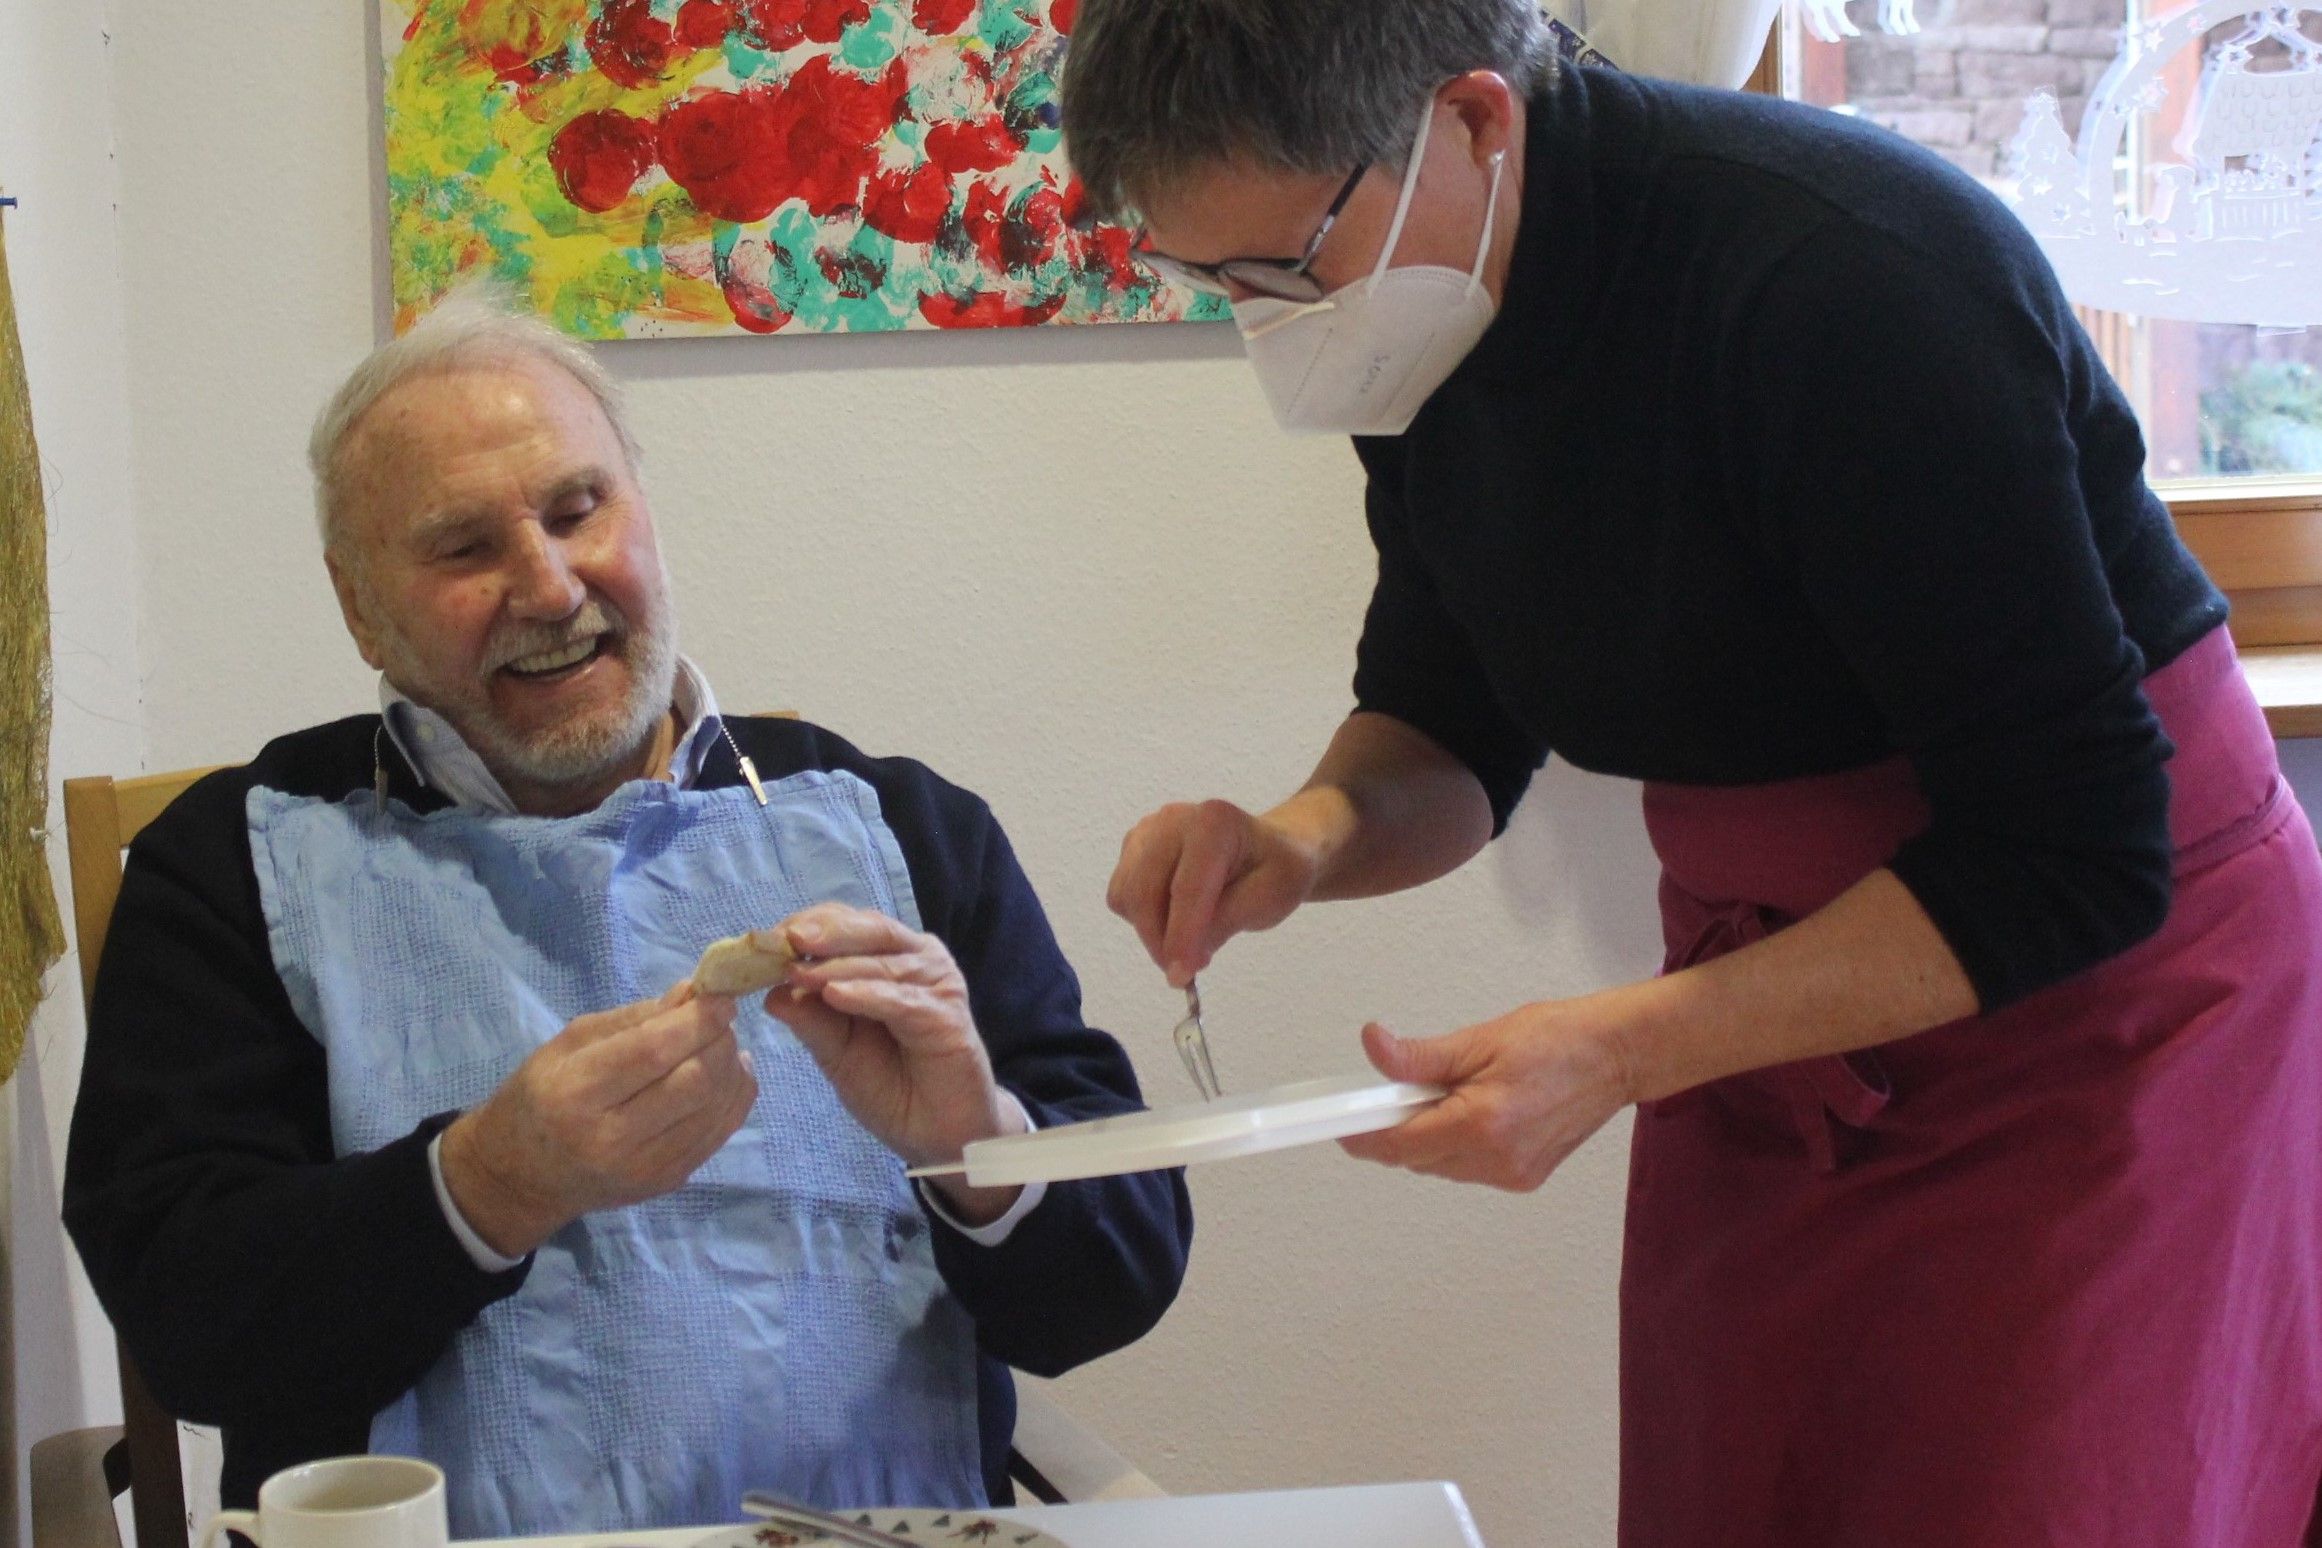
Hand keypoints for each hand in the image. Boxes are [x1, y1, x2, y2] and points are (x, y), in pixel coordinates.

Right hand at [440, 980, 757, 1256]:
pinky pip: (718, 1135)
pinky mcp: (665, 1183)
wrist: (521, 1178)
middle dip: (719, 1041)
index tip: (720, 998)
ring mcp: (643, 1168)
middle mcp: (611, 1138)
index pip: (652, 1052)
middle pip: (694, 1082)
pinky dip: (734, 1098)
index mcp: (577, 1093)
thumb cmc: (539, 1096)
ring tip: (724, 1045)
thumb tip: (691, 993)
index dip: (697, 1020)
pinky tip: (730, 1075)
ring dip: (732, 1068)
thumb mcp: (568, 1044)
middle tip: (720, 1020)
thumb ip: (632, 1019)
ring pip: (713, 1109)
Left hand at [774, 903, 1025, 1225]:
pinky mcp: (947, 1016)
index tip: (766, 939)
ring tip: (799, 971)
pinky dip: (868, 995)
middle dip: (824, 934)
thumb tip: (772, 994)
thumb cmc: (891, 1085)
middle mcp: (916, 961)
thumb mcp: (837, 1052)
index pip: (846, 926)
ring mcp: (936, 985)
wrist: (937, 1133)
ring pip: (882, 962)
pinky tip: (837, 995)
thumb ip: (811, 1021)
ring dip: (837, 966)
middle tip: (784, 939)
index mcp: (889, 959)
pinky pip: (902, 1000)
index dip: (807, 927)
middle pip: (868, 930)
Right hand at [1107, 799, 1321, 985]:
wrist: (1266, 851)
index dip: (1181, 937)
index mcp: (1214, 823)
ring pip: (1126, 897)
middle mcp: (1173, 819)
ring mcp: (1148, 831)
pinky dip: (1142, 918)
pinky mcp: (1133, 847)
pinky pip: (1122, 895)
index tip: (1180, 976)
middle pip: (1144, 892)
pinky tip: (1175, 915)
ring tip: (1191, 936)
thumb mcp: (1269, 900)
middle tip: (1187, 970)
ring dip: (1152, 931)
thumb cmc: (1274, 871)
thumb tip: (1181, 956)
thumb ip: (1224, 924)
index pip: (1187, 888)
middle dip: (1161, 940)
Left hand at [1339, 996, 1640, 1191]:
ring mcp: (1512, 1174)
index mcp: (1482, 1124)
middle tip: (1397, 1090)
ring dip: (1428, 1135)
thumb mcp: (1480, 1038)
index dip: (1363, 1135)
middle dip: (1398, 1128)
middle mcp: (1497, 1160)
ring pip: (1439, 1165)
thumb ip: (1420, 1057)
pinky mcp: (1523, 1178)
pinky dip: (1455, 1143)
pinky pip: (1466, 1168)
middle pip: (1415, 1159)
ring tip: (1450, 1093)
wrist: (1617, 1055)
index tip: (1340, 1123)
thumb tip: (1374, 1048)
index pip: (1399, 1145)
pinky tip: (1473, 1110)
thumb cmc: (1559, 1039)